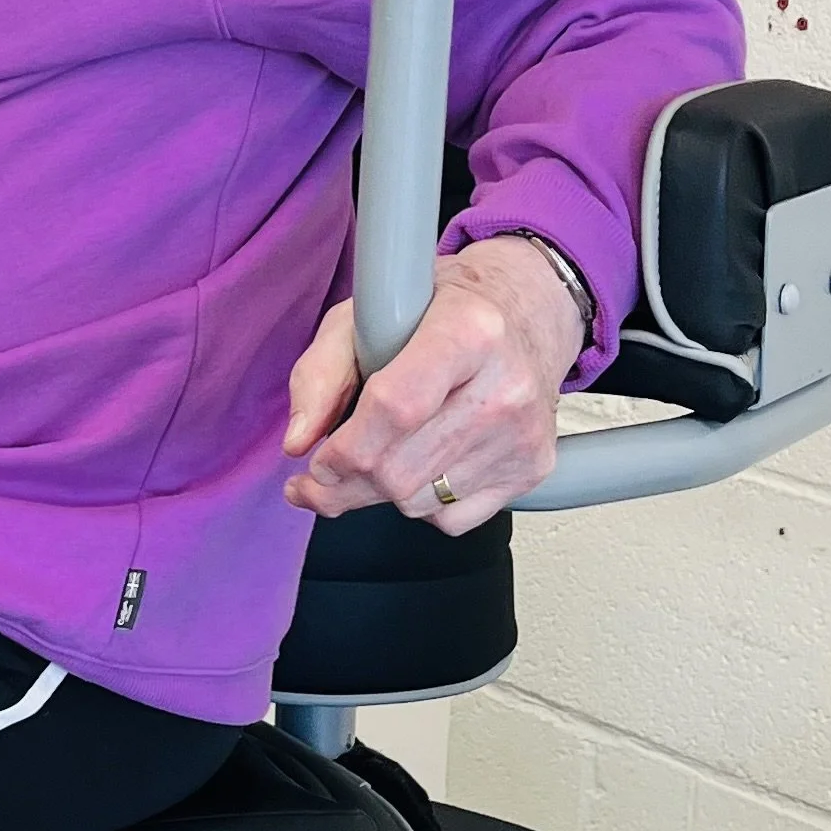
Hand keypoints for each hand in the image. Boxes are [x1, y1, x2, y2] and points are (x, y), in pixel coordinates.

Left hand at [282, 236, 585, 533]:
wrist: (527, 314)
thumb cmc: (439, 311)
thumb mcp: (365, 314)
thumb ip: (319, 373)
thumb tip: (298, 442)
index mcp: (468, 331)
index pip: (396, 409)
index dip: (343, 449)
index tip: (317, 460)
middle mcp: (506, 386)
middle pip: (400, 470)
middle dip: (346, 483)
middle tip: (325, 475)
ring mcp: (523, 434)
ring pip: (419, 502)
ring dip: (379, 493)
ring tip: (375, 459)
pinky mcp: (532, 468)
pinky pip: (452, 519)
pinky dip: (422, 503)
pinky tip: (421, 465)